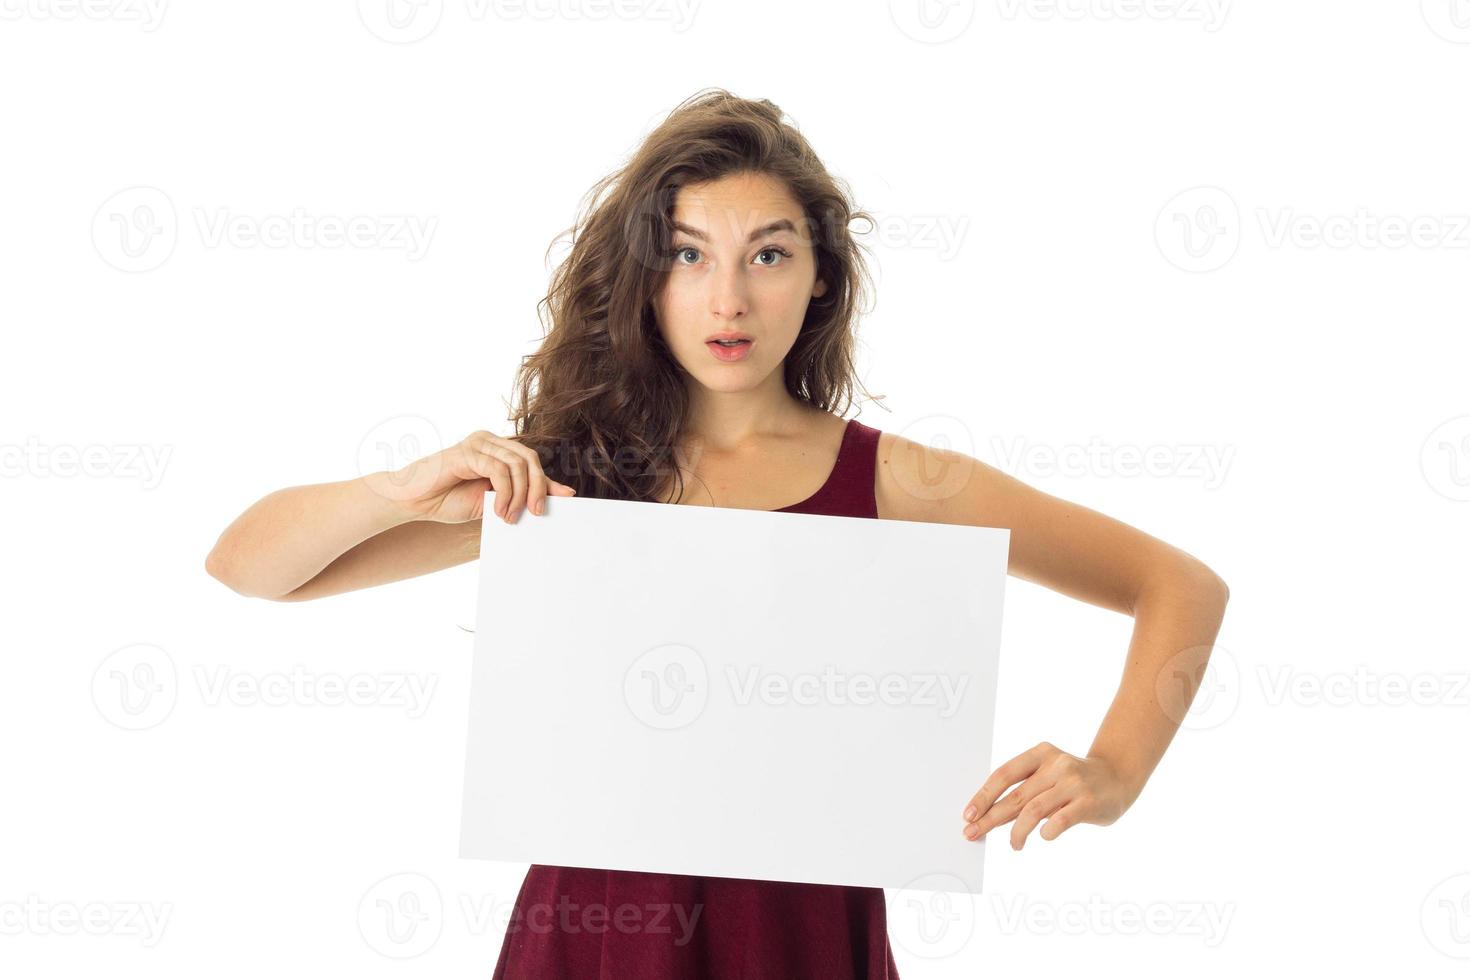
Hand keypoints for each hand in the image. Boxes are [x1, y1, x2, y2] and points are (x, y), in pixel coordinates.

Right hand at [377, 429, 577, 524]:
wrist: (413, 500)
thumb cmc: (447, 499)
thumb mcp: (491, 501)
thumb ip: (517, 496)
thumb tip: (552, 499)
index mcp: (496, 450)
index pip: (531, 462)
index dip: (549, 481)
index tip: (569, 500)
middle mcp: (490, 441)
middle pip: (530, 459)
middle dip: (539, 487)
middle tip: (537, 513)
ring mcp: (479, 443)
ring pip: (518, 464)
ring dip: (520, 495)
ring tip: (510, 517)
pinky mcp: (468, 452)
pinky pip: (499, 470)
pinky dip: (505, 493)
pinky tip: (498, 510)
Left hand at [960, 742, 1136, 849]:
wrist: (1118, 777)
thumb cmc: (1074, 780)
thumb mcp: (1049, 773)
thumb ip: (1026, 788)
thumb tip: (989, 813)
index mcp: (1041, 753)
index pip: (1004, 774)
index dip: (983, 796)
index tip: (968, 814)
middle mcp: (1056, 765)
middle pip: (1015, 795)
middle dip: (990, 817)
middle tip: (972, 834)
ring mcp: (1073, 783)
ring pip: (1033, 810)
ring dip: (1017, 832)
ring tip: (1014, 844)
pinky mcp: (1088, 803)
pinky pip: (1059, 821)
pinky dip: (1046, 832)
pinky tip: (1042, 837)